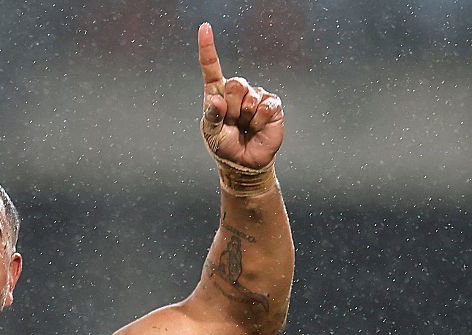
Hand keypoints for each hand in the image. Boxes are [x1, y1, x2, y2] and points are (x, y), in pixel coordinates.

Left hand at [198, 23, 284, 169]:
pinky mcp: (272, 104)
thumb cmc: (224, 146)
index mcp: (217, 93)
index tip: (204, 28)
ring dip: (245, 118)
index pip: (211, 68)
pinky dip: (259, 121)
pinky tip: (256, 128)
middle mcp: (237, 91)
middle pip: (235, 84)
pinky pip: (265, 107)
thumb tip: (216, 101)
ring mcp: (256, 95)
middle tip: (233, 123)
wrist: (245, 162)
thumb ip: (212, 117)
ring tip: (244, 127)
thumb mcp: (212, 134)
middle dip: (232, 108)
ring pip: (250, 97)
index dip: (208, 48)